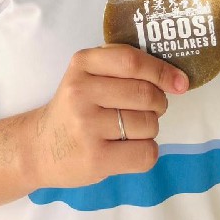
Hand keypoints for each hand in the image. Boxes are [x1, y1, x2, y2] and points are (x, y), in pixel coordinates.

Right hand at [30, 44, 187, 188]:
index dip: (162, 71)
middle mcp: (81, 91)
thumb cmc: (75, 107)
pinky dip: (147, 151)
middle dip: (159, 102)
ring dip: (150, 128)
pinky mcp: (95, 158)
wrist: (39, 147)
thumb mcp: (87, 74)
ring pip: (148, 124)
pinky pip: (145, 153)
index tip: (180, 82)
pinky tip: (129, 149)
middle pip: (145, 93)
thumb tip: (177, 80)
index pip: (132, 61)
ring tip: (130, 129)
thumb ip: (121, 66)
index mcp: (82, 63)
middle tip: (149, 108)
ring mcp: (87, 126)